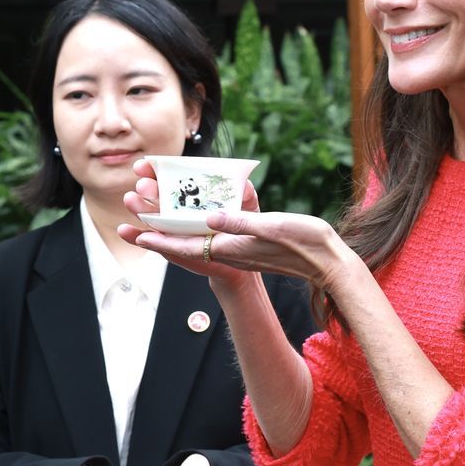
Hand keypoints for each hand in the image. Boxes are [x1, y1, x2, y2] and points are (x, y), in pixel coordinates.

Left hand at [119, 160, 356, 294]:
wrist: (328, 262)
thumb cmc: (305, 243)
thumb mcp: (272, 227)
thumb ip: (240, 222)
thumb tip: (210, 217)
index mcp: (233, 248)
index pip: (189, 245)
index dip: (162, 239)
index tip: (138, 233)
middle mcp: (232, 250)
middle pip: (188, 238)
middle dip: (160, 223)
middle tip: (136, 203)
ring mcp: (240, 249)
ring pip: (198, 235)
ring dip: (176, 221)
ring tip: (153, 205)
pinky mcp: (248, 245)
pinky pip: (215, 233)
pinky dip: (199, 222)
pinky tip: (195, 211)